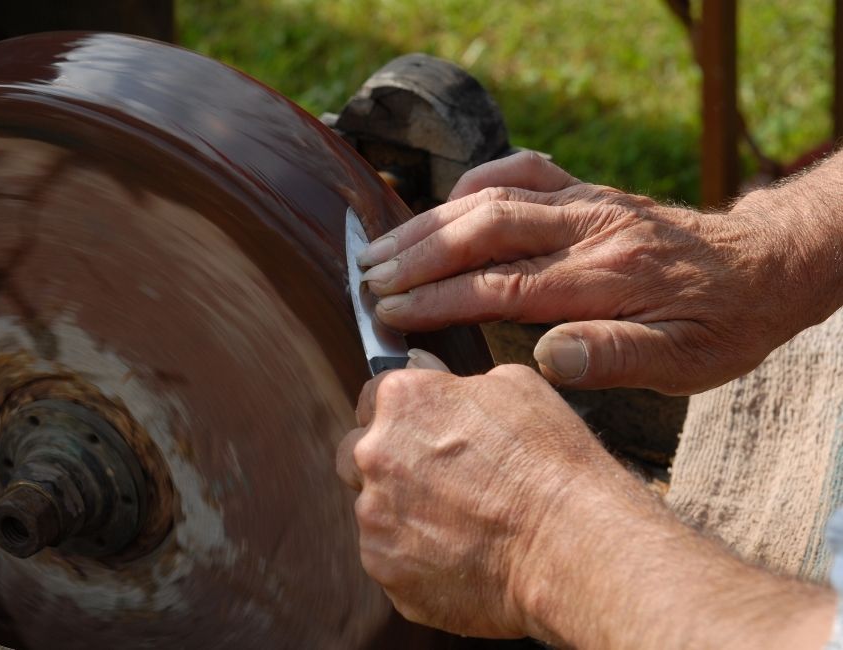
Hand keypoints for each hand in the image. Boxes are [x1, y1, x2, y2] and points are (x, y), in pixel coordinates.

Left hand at [336, 350, 623, 638]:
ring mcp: (375, 518)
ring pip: (374, 511)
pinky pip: (390, 558)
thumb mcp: (517, 388)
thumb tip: (434, 377)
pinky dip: (416, 558)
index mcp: (402, 402)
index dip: (401, 413)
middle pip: (358, 454)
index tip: (420, 428)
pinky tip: (462, 555)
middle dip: (389, 463)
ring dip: (403, 513)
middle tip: (439, 480)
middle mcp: (374, 455)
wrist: (570, 547)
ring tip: (462, 524)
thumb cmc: (552, 464)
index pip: (373, 397)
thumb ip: (458, 382)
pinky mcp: (386, 570)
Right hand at [357, 152, 819, 394]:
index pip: (503, 286)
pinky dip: (479, 181)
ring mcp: (587, 202)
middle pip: (486, 230)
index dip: (439, 298)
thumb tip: (545, 356)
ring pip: (494, 197)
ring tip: (382, 247)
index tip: (390, 312)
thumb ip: (615, 355)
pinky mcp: (589, 190)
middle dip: (418, 254)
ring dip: (432, 221)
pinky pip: (525, 169)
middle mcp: (590, 230)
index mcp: (607, 278)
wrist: (765, 266)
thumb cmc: (722, 324)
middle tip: (367, 278)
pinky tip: (448, 203)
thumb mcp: (686, 362)